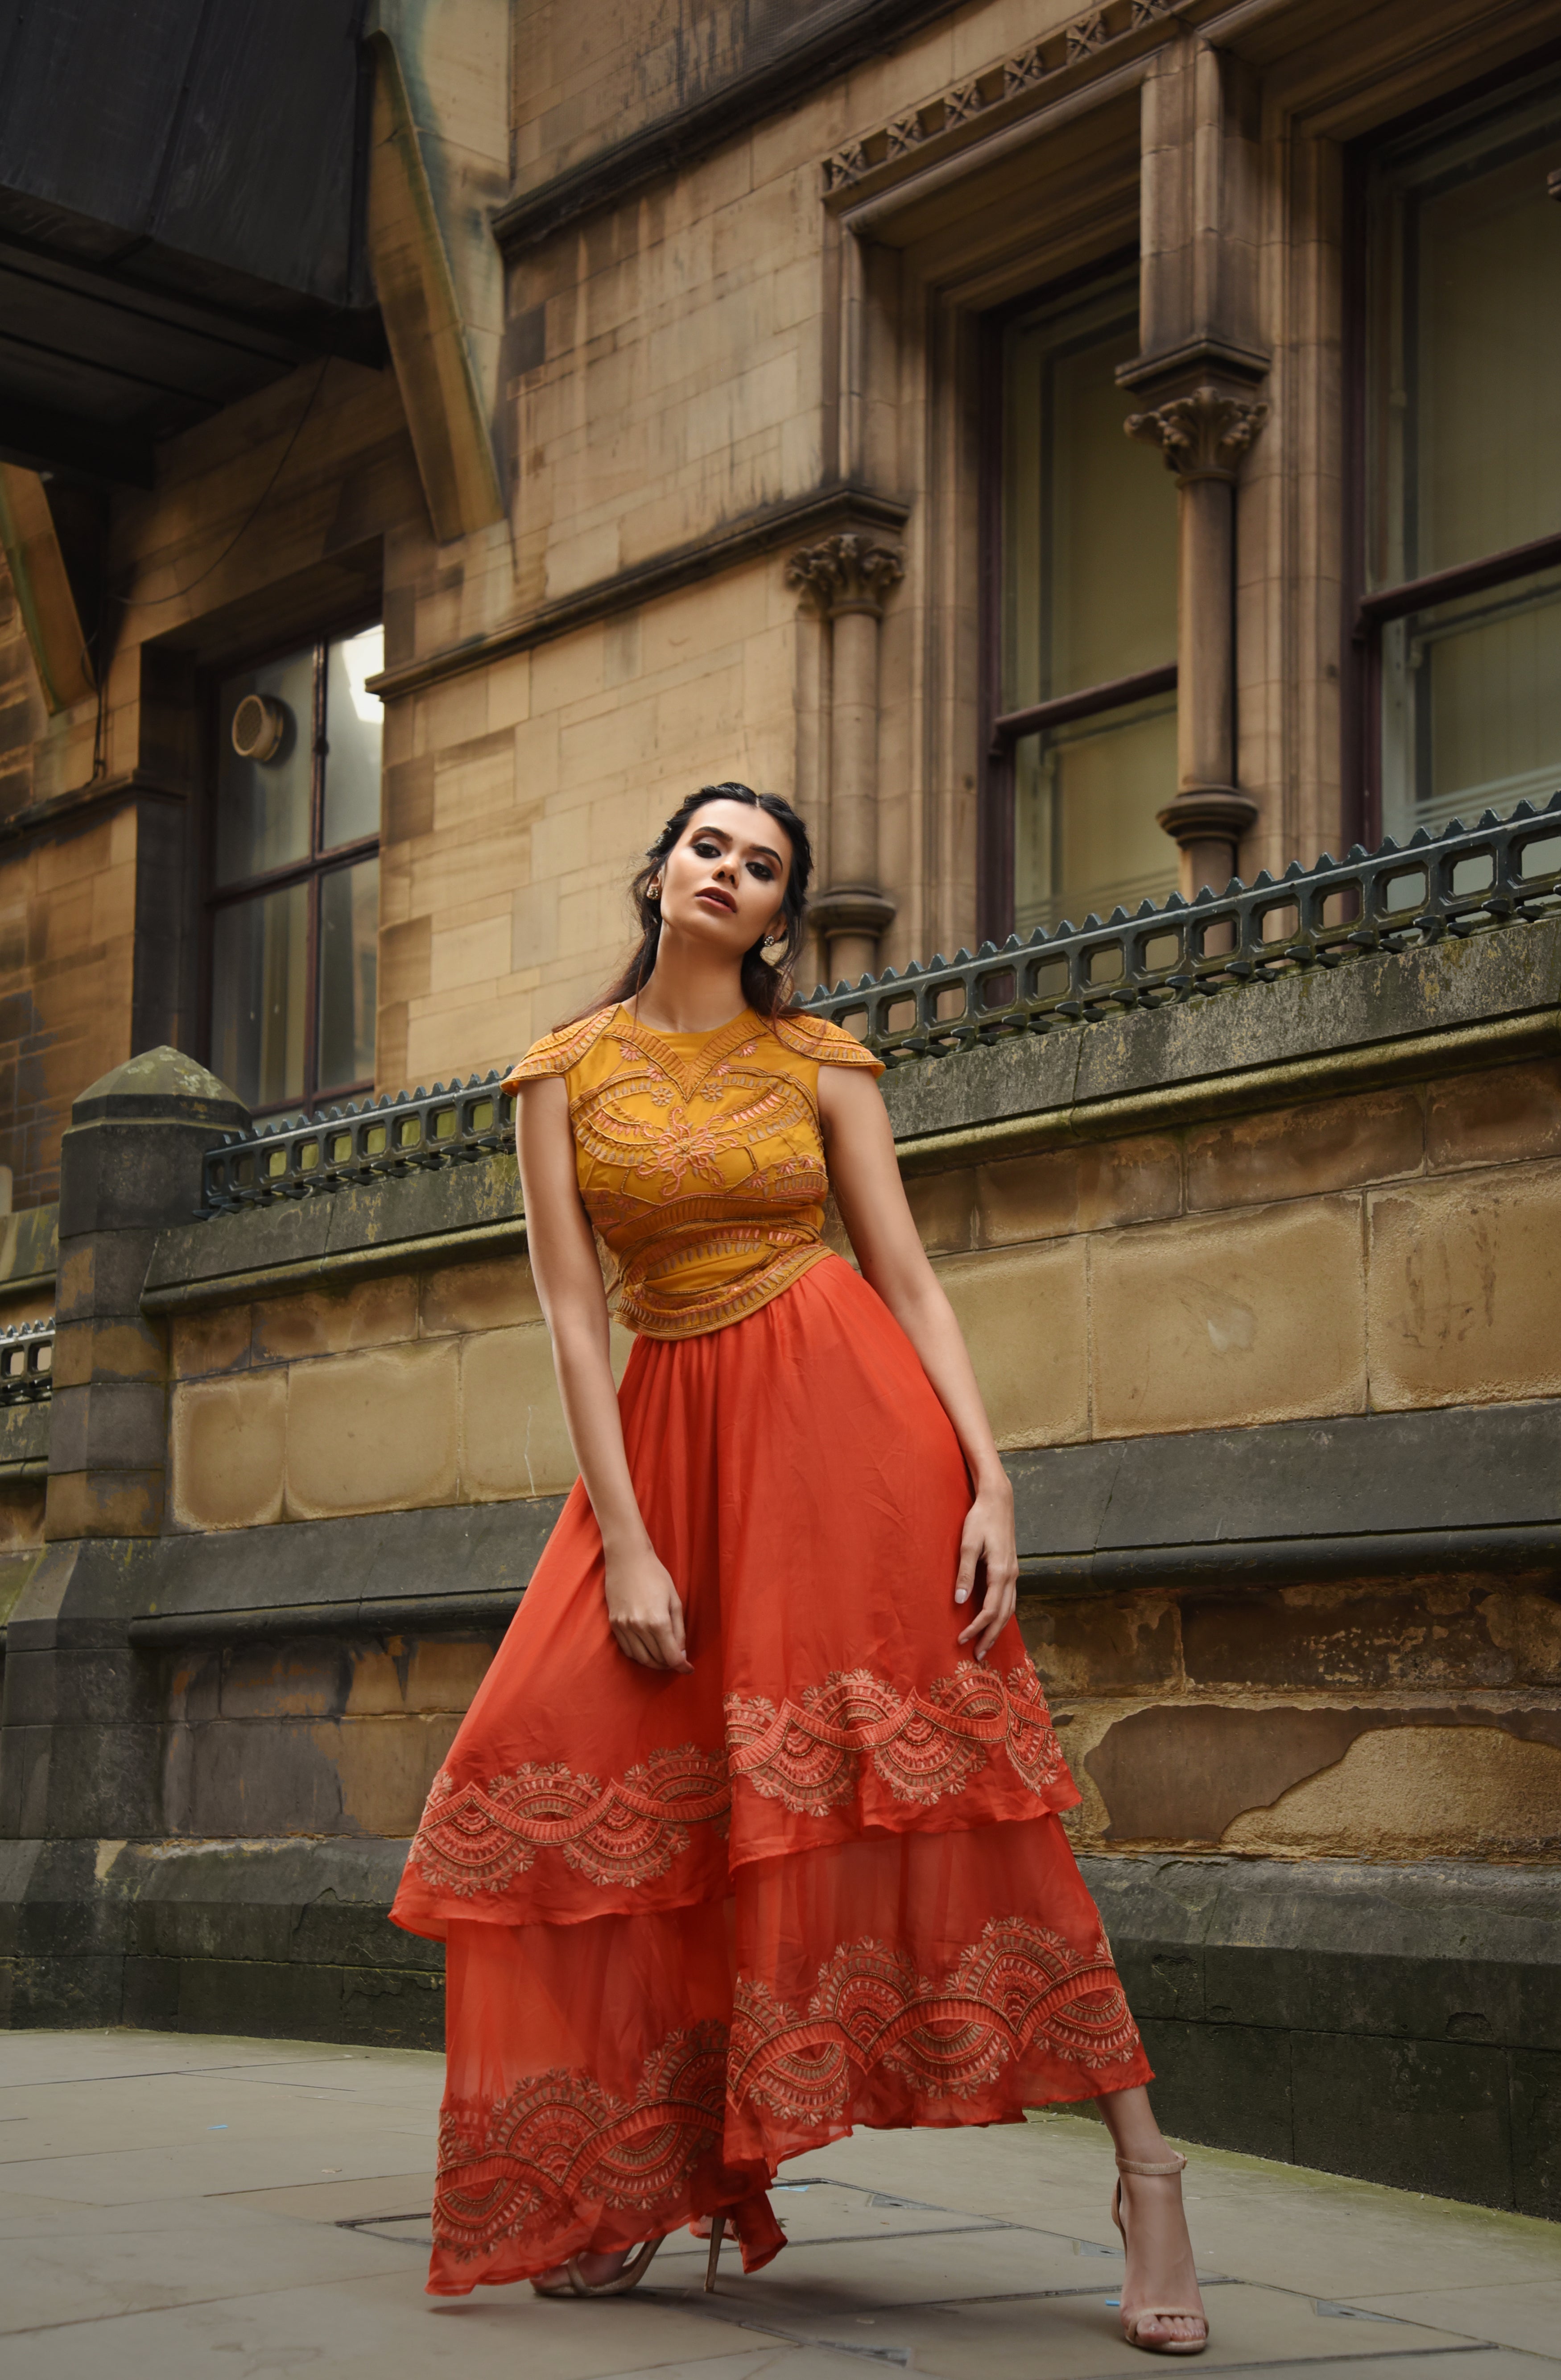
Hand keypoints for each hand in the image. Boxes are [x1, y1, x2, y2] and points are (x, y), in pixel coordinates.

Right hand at [604, 1545, 693, 1671]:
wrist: (627, 1559)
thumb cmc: (655, 1576)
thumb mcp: (675, 1601)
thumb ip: (679, 1630)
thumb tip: (681, 1653)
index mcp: (658, 1621)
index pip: (671, 1656)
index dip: (682, 1666)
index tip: (688, 1669)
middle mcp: (639, 1627)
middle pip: (657, 1659)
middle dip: (670, 1664)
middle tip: (678, 1661)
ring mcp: (624, 1627)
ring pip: (641, 1658)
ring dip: (654, 1663)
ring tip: (664, 1658)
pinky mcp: (614, 1624)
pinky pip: (627, 1650)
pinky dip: (639, 1655)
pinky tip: (648, 1650)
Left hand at [954, 1474, 1017, 1661]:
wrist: (998, 1500)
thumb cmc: (980, 1519)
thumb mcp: (968, 1544)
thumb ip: (965, 1573)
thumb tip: (960, 1600)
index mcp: (1001, 1572)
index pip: (990, 1610)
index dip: (977, 1628)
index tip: (962, 1640)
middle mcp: (1011, 1576)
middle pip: (1003, 1616)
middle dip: (991, 1637)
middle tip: (978, 1655)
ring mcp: (1014, 1573)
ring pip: (1010, 1609)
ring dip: (998, 1629)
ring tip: (986, 1645)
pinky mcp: (1011, 1570)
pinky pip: (1010, 1599)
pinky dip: (1003, 1615)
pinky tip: (995, 1621)